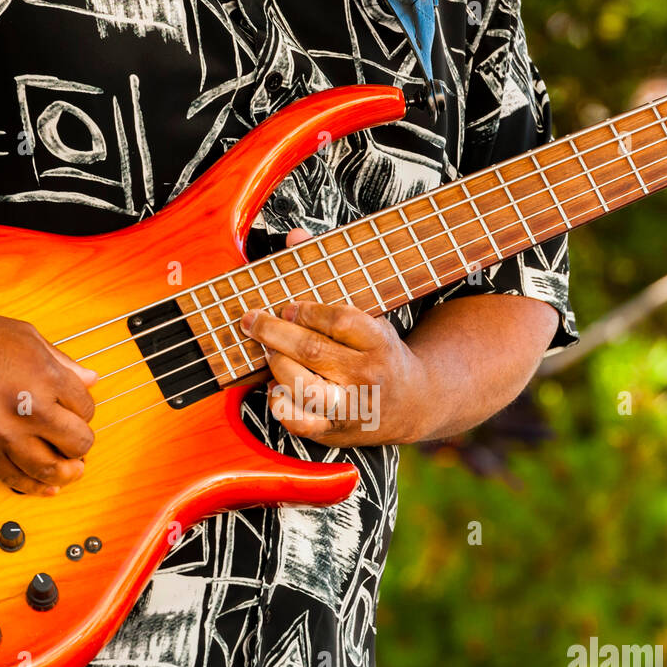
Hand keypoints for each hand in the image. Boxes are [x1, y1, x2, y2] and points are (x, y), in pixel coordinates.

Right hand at [0, 303, 97, 493]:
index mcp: (45, 375)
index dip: (84, 413)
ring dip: (66, 473)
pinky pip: (17, 479)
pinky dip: (36, 487)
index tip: (75, 414)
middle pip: (78, 442)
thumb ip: (61, 361)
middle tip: (74, 443)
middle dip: (80, 444)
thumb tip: (91, 379)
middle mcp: (29, 406)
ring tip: (70, 471)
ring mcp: (4, 433)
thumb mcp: (24, 336)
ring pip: (52, 469)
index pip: (87, 408)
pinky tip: (44, 486)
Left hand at [240, 230, 432, 445]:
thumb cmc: (381, 352)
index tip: (290, 306)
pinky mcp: (336, 430)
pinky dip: (279, 403)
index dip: (308, 311)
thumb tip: (293, 236)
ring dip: (276, 365)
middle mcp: (367, 376)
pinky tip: (276, 387)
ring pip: (302, 386)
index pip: (340, 320)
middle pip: (313, 351)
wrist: (414, 405)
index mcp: (379, 343)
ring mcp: (351, 406)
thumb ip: (331, 274)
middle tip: (252, 320)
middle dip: (274, 332)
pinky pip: (298, 421)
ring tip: (268, 352)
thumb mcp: (370, 315)